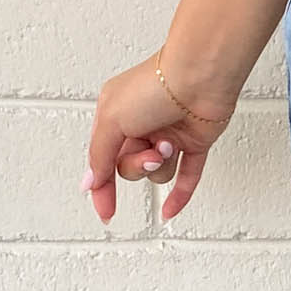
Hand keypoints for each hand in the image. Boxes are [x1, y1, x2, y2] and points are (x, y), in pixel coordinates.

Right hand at [81, 48, 237, 226]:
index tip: (105, 211)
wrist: (199, 77)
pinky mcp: (195, 143)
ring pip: (159, 172)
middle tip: (149, 151)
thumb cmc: (154, 86)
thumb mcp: (112, 119)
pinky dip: (180, 195)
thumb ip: (100, 154)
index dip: (101, 187)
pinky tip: (169, 213)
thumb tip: (91, 181)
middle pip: (130, 168)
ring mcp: (168, 135)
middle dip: (138, 165)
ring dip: (162, 163)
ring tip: (169, 142)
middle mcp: (140, 125)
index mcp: (115, 115)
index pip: (102, 159)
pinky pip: (187, 177)